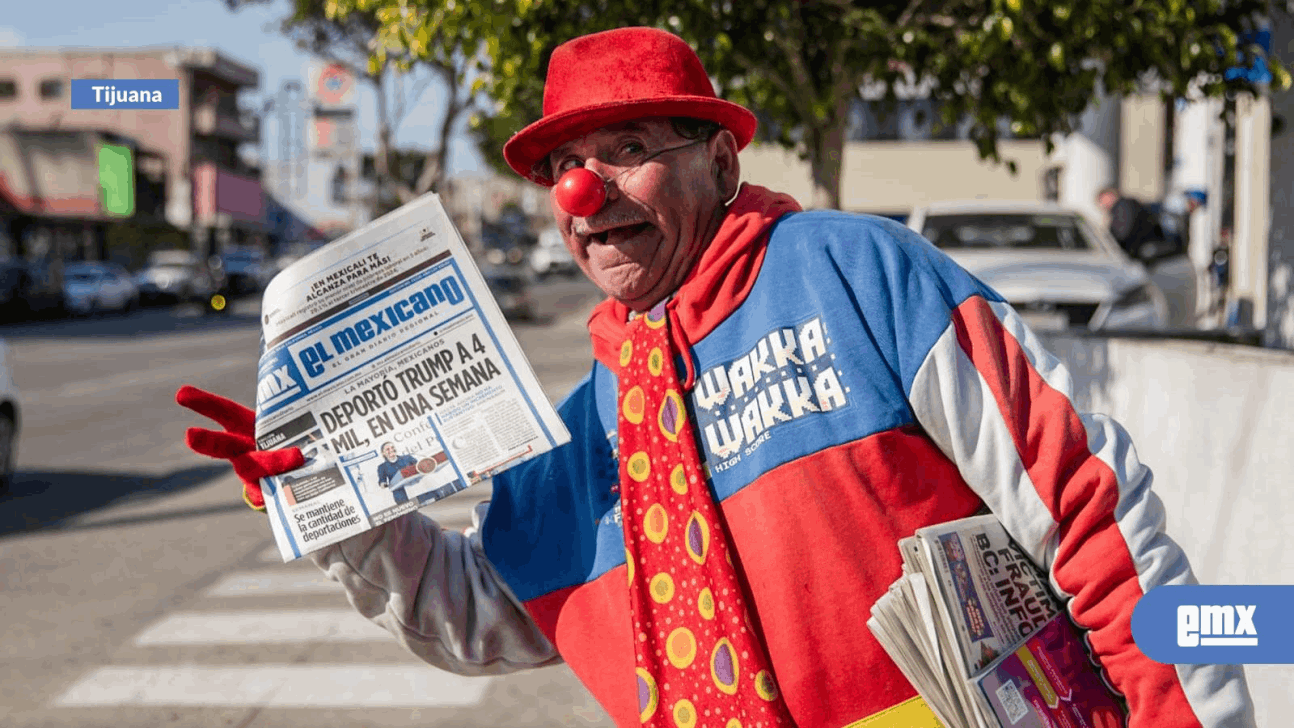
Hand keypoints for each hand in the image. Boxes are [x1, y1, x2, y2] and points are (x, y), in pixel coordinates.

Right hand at [176, 385, 303, 510]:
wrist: (304, 485)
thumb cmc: (302, 441)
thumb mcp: (306, 420)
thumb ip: (315, 404)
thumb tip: (342, 364)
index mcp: (251, 431)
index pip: (225, 414)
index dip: (205, 404)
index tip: (180, 393)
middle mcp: (248, 454)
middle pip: (225, 447)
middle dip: (208, 442)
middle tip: (189, 436)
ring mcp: (258, 478)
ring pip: (259, 471)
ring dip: (275, 463)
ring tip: (298, 455)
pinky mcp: (273, 499)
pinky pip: (283, 494)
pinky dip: (295, 489)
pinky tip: (309, 484)